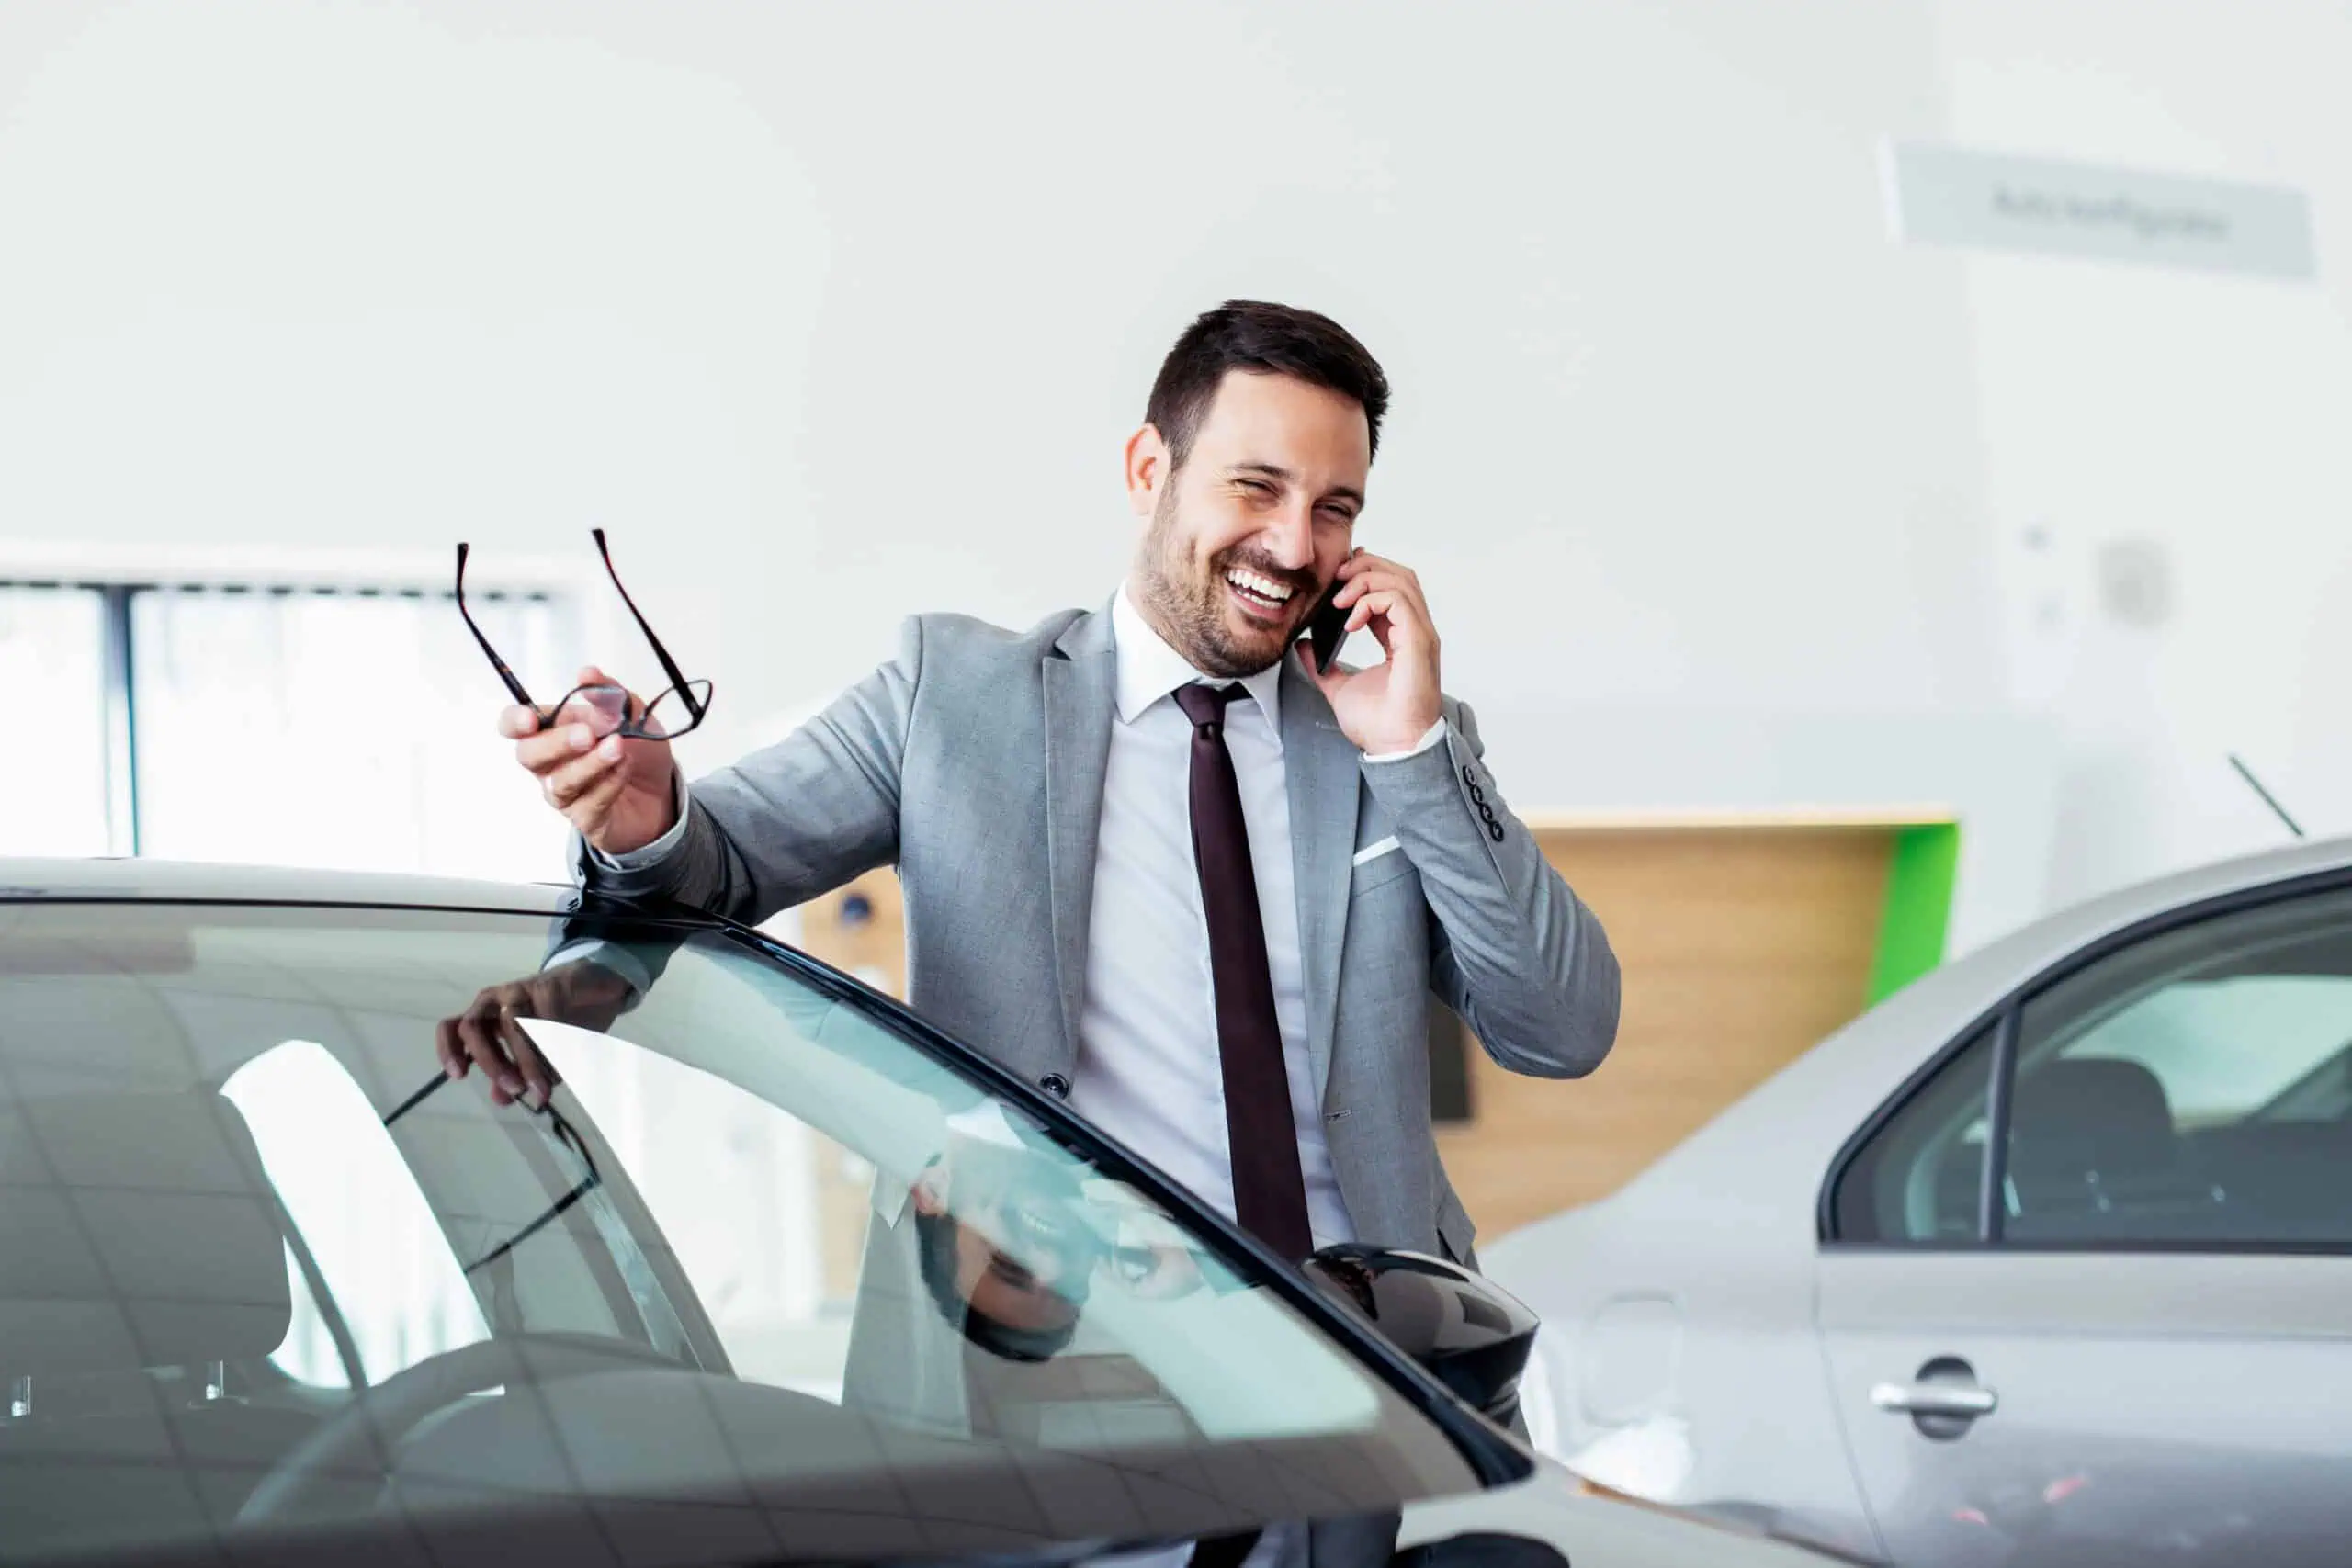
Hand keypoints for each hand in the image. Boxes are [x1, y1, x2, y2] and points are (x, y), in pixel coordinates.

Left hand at [435, 959, 636, 1106]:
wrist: (593, 984)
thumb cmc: (559, 1019)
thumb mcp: (535, 1055)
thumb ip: (515, 1074)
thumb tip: (501, 1098)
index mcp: (485, 1017)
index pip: (451, 1029)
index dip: (448, 1051)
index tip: (459, 1077)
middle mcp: (494, 1001)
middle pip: (473, 1028)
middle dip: (491, 1062)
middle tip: (515, 1089)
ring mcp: (520, 990)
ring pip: (511, 1024)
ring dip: (527, 1060)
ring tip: (544, 1088)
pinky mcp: (549, 985)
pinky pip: (547, 1017)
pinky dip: (554, 1045)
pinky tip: (566, 1063)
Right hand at [501, 665, 679, 854]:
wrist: (663, 790)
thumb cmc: (636, 748)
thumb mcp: (632, 713)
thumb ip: (609, 693)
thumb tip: (587, 673)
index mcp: (552, 731)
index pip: (514, 726)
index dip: (514, 722)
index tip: (530, 719)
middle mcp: (550, 764)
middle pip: (529, 756)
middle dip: (557, 743)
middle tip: (588, 734)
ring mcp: (565, 794)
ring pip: (559, 783)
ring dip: (589, 763)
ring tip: (618, 747)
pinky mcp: (586, 818)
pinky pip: (589, 803)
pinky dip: (610, 782)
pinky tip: (626, 766)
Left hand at [1304, 550, 1442, 753]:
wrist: (1393, 747)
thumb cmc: (1377, 724)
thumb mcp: (1338, 687)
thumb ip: (1322, 666)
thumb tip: (1304, 646)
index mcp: (1402, 639)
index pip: (1391, 589)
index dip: (1365, 575)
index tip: (1336, 580)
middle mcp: (1416, 632)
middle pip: (1400, 575)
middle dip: (1365, 567)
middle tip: (1336, 579)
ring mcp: (1420, 635)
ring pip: (1401, 581)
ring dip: (1365, 580)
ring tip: (1340, 599)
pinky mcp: (1418, 642)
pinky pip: (1398, 601)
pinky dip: (1370, 601)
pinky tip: (1350, 620)